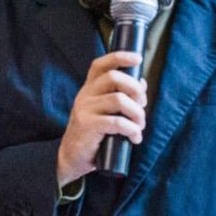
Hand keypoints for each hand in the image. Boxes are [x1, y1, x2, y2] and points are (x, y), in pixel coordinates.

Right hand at [57, 50, 145, 186]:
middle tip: (142, 105)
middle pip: (114, 77)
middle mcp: (85, 95)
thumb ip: (121, 96)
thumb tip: (142, 83)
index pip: (101, 65)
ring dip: (137, 114)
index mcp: (89, 89)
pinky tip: (135, 138)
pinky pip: (117, 122)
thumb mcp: (105, 112)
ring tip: (140, 126)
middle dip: (136, 89)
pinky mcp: (87, 125)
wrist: (73, 157)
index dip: (119, 57)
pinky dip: (132, 130)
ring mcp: (85, 109)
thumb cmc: (93, 134)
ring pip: (120, 99)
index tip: (138, 59)